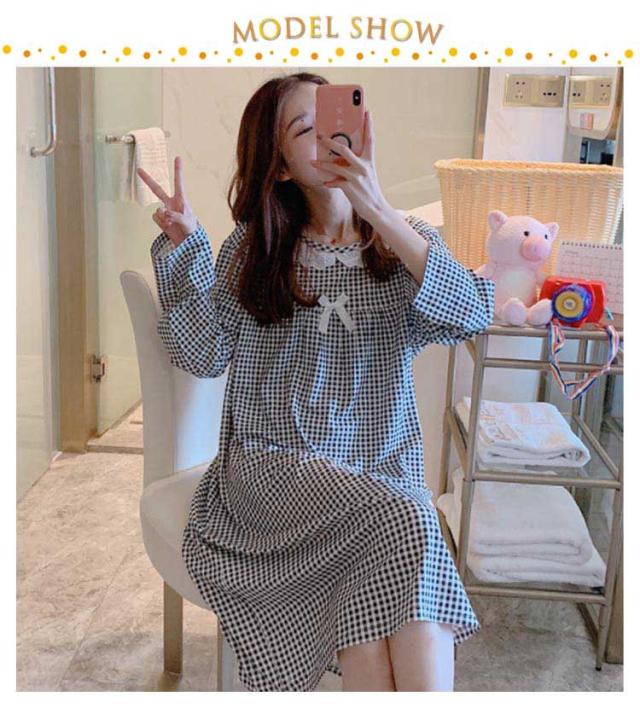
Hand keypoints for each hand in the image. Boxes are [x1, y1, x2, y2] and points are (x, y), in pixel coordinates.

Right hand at [137, 156, 197, 247]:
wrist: (186, 241)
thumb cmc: (190, 228)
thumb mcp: (186, 221)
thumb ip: (176, 216)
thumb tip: (165, 212)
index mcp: (180, 199)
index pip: (178, 182)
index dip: (178, 170)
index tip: (178, 158)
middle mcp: (170, 202)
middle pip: (156, 189)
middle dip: (147, 179)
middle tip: (138, 169)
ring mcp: (164, 210)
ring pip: (158, 210)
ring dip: (164, 218)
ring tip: (172, 224)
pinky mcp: (160, 219)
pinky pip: (155, 218)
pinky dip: (161, 223)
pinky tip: (168, 226)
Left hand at [309, 109, 390, 224]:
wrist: (376, 209)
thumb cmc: (369, 190)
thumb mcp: (366, 174)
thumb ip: (356, 164)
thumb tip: (338, 159)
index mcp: (369, 161)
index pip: (370, 139)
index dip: (369, 125)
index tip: (367, 111)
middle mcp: (363, 166)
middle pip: (345, 149)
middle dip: (330, 142)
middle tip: (320, 135)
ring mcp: (356, 177)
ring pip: (335, 166)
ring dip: (321, 164)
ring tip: (312, 161)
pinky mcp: (350, 187)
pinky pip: (335, 182)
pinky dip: (329, 182)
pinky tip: (324, 182)